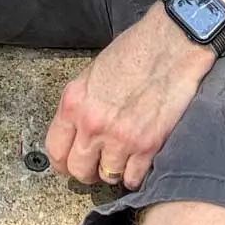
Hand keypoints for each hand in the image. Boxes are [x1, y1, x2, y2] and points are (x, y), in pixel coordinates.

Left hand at [45, 4, 215, 190]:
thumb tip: (76, 133)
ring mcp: (120, 137)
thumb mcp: (92, 74)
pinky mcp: (147, 145)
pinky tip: (137, 161)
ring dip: (113, 170)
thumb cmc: (134, 52)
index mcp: (74, 102)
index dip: (61, 162)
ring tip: (120, 157)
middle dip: (86, 170)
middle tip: (96, 164)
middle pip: (78, 170)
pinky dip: (135, 175)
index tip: (68, 164)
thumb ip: (82, 106)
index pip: (55, 149)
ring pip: (106, 177)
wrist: (169, 45)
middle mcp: (92, 123)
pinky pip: (133, 179)